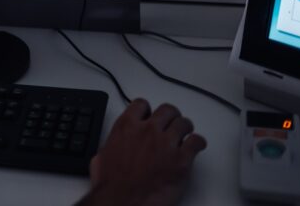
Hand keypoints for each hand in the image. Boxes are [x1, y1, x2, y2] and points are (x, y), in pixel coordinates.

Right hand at [78, 99, 205, 205]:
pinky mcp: (181, 160)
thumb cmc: (111, 185)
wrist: (123, 202)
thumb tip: (113, 147)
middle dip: (171, 117)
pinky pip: (197, 142)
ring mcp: (166, 144)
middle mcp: (147, 131)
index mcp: (126, 127)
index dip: (148, 111)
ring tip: (185, 135)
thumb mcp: (101, 157)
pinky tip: (195, 147)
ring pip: (184, 123)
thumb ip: (112, 144)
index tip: (150, 117)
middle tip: (172, 125)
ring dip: (185, 128)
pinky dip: (198, 143)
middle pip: (167, 110)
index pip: (142, 104)